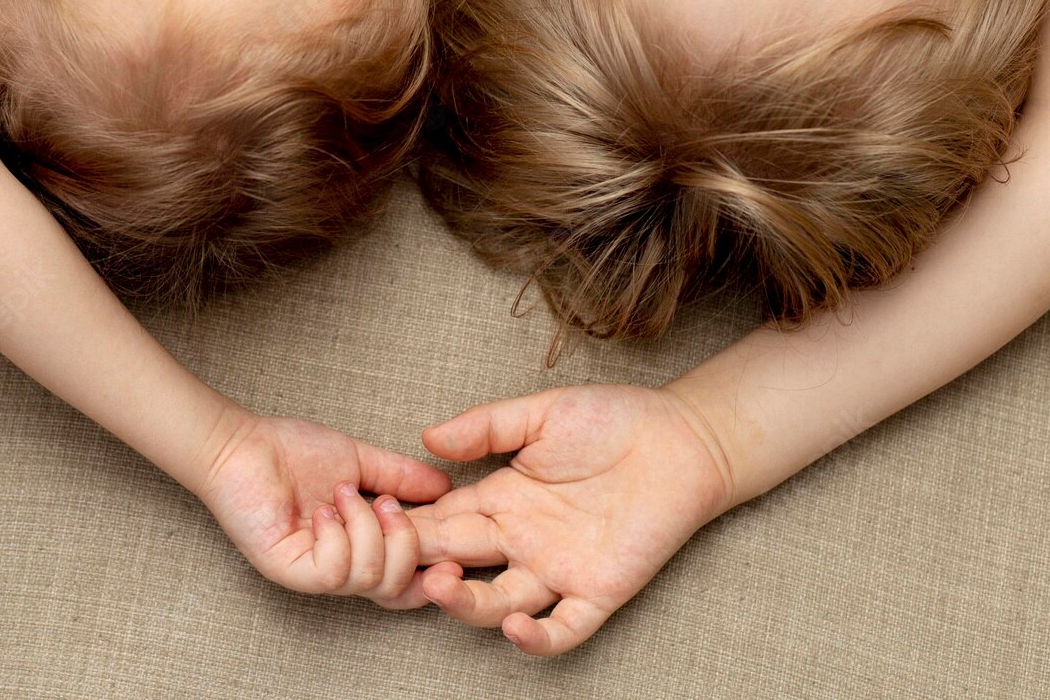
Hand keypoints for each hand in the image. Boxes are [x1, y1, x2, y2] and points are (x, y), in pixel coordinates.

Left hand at [196, 411, 450, 607]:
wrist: (242, 444)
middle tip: (386, 503)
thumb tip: (444, 487)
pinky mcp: (287, 570)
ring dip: (366, 528)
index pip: (403, 584)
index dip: (434, 577)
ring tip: (343, 494)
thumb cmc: (290, 452)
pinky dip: (338, 536)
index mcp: (356, 551)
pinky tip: (322, 510)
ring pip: (368, 578)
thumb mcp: (359, 462)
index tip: (455, 556)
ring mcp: (311, 574)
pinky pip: (332, 572)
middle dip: (405, 544)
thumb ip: (400, 477)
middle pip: (395, 590)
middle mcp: (337, 570)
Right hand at [406, 385, 735, 654]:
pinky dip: (536, 637)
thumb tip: (427, 437)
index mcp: (503, 498)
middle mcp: (521, 540)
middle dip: (419, 563)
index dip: (407, 525)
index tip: (367, 522)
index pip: (442, 519)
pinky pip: (562, 628)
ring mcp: (557, 570)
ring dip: (464, 603)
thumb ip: (486, 426)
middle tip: (388, 556)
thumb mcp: (543, 413)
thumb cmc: (614, 420)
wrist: (682, 439)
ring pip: (495, 604)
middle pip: (455, 562)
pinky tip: (515, 624)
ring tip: (441, 585)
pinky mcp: (597, 591)